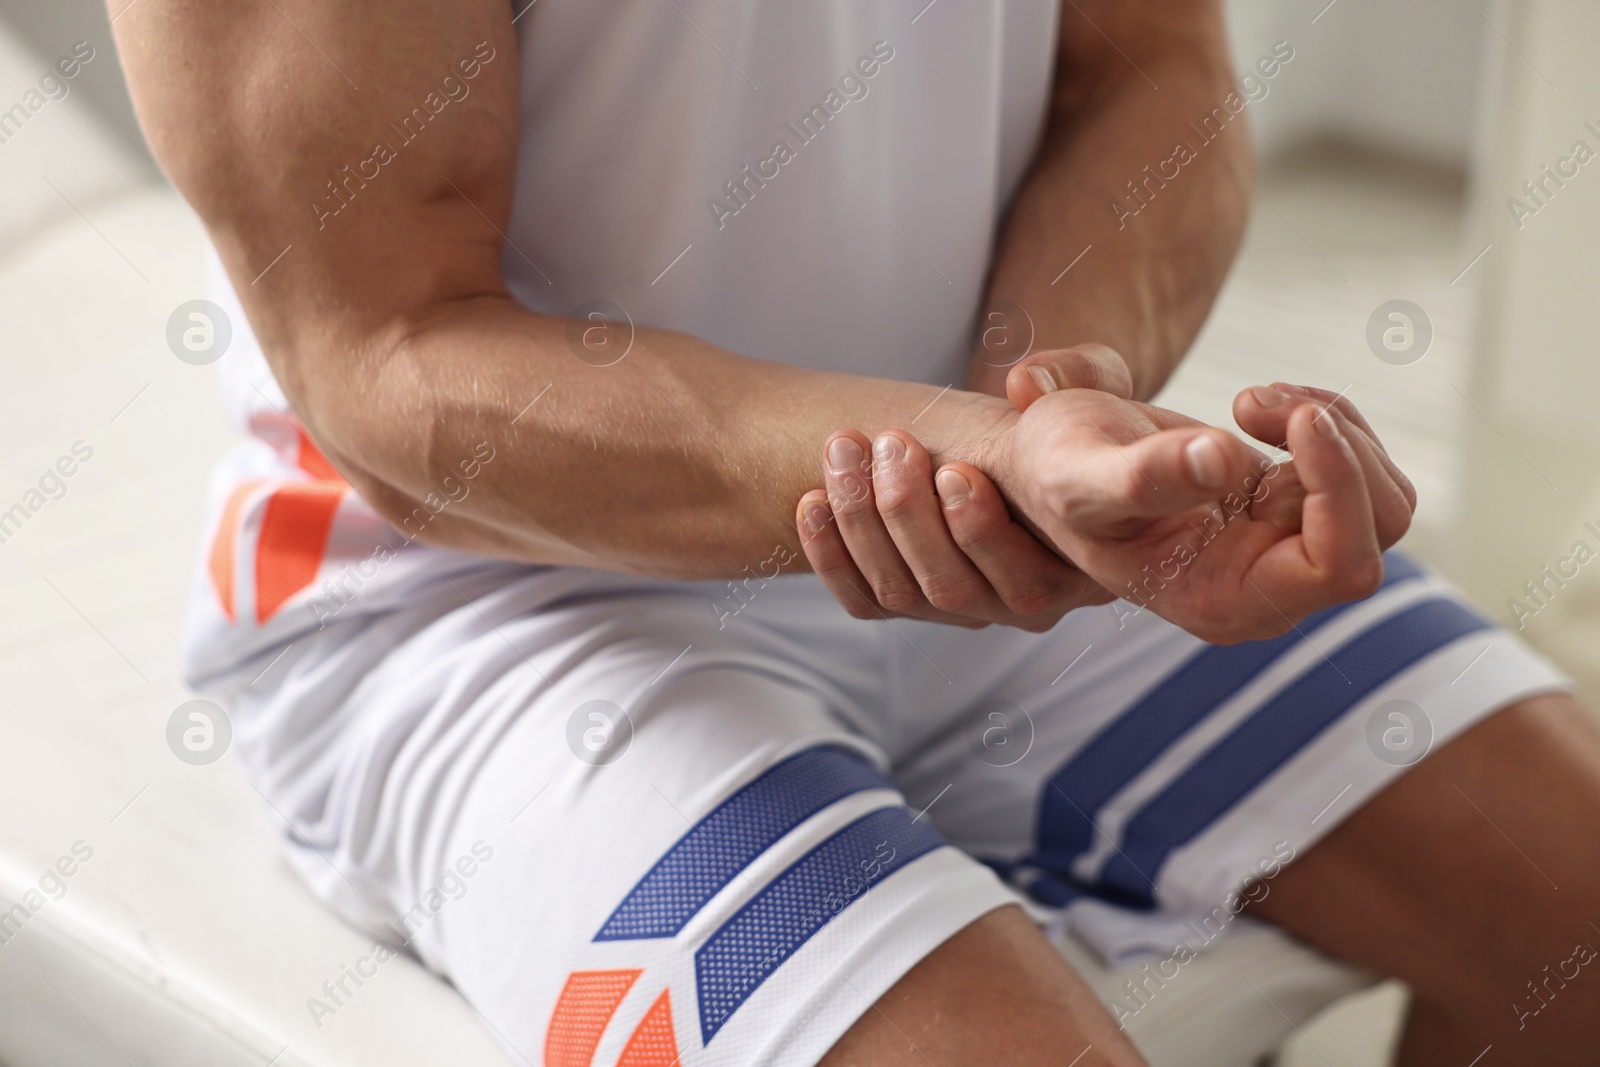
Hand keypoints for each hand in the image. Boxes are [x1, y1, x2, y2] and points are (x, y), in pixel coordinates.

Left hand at [794, 347, 1131, 629]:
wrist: (1036, 440)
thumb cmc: (1075, 418)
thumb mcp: (1096, 387)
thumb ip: (1082, 376)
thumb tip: (1024, 382)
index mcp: (1080, 570)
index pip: (1024, 580)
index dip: (980, 529)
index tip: (952, 467)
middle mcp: (1027, 606)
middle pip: (953, 589)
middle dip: (908, 514)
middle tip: (891, 442)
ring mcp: (968, 609)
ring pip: (901, 592)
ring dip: (862, 522)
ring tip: (845, 449)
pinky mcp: (917, 601)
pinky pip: (863, 601)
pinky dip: (830, 557)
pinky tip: (812, 502)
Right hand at [995, 354, 1414, 643]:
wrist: (1048, 464)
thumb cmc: (1054, 475)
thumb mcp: (1080, 472)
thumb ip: (1143, 477)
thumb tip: (1219, 463)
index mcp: (1225, 602)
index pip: (1342, 567)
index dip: (1341, 488)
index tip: (1297, 418)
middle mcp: (1268, 588)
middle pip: (1380, 527)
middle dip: (1336, 445)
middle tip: (1251, 398)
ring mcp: (1285, 549)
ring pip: (1383, 497)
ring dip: (1333, 425)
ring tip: (1251, 398)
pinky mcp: (1291, 510)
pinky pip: (1356, 467)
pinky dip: (1322, 418)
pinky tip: (1256, 406)